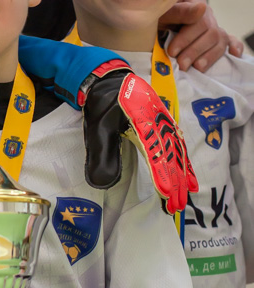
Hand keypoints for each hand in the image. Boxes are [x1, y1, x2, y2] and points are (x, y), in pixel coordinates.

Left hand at [82, 67, 197, 213]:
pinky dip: (185, 164)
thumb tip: (102, 183)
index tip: (165, 192)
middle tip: (175, 207)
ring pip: (177, 152)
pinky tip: (189, 179)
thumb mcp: (96, 127)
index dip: (160, 173)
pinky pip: (179, 147)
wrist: (112, 80)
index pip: (154, 150)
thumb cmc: (103, 103)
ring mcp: (165, 122)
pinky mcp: (167, 126)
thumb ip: (101, 155)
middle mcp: (159, 120)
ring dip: (181, 177)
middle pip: (170, 154)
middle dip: (174, 182)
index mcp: (141, 119)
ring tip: (183, 199)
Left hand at [160, 0, 243, 71]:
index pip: (199, 20)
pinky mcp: (213, 38)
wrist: (148, 27)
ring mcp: (211, 25)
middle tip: (181, 64)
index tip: (172, 51)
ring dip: (209, 56)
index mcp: (194, 0)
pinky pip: (227, 41)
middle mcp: (205, 12)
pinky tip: (234, 54)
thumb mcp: (160, 13)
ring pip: (219, 40)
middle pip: (211, 32)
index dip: (187, 38)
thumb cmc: (153, 18)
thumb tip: (202, 8)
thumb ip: (179, 11)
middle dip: (195, 50)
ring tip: (196, 67)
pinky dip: (233, 46)